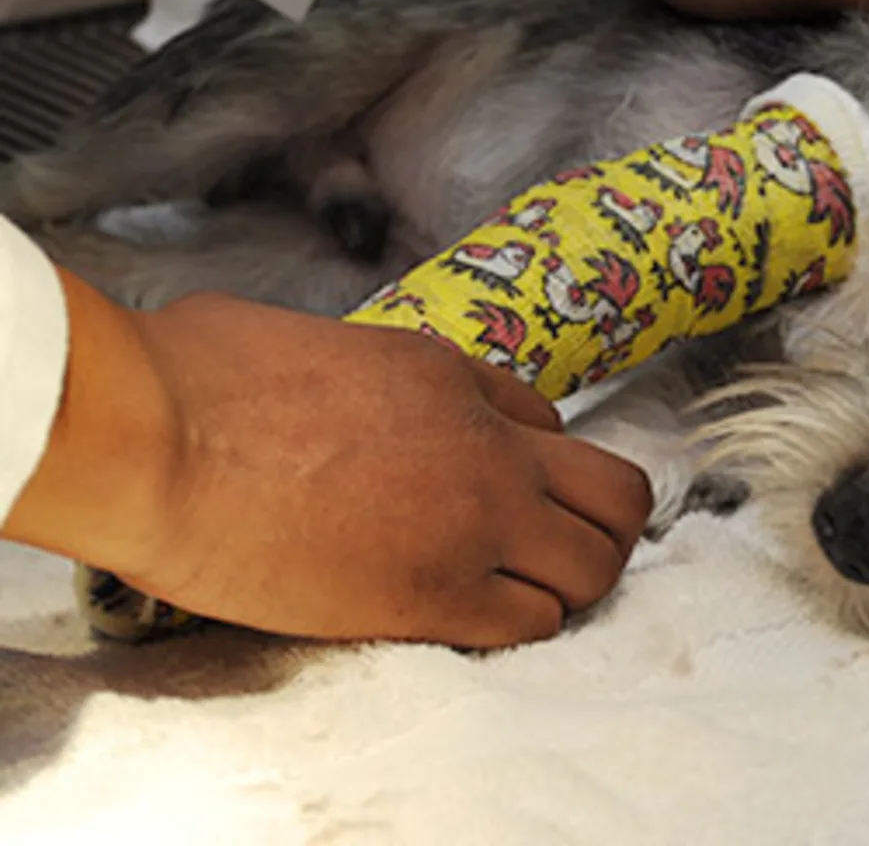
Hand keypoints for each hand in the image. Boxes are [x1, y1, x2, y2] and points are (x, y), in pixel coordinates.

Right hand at [7, 271, 651, 647]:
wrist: (153, 436)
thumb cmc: (194, 374)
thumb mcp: (308, 338)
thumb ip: (364, 369)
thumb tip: (342, 380)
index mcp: (448, 373)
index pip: (548, 423)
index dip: (534, 462)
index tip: (505, 487)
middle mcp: (487, 447)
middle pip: (617, 495)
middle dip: (600, 525)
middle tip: (555, 548)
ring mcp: (474, 522)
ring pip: (595, 566)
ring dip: (568, 582)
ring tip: (519, 592)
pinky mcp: (436, 596)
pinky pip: (532, 623)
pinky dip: (520, 626)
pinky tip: (472, 620)